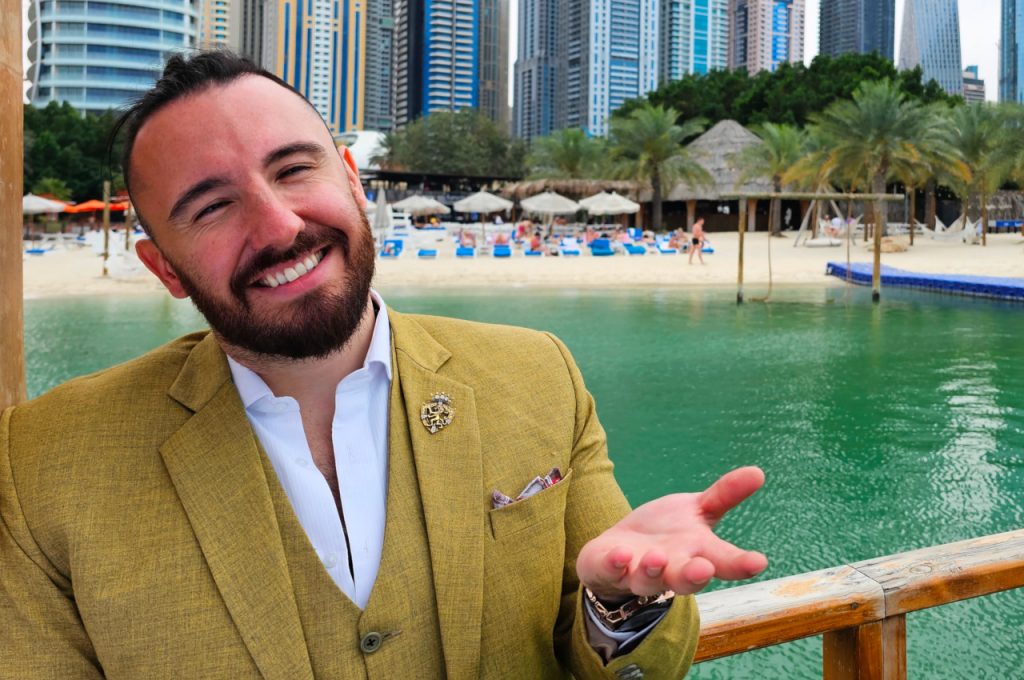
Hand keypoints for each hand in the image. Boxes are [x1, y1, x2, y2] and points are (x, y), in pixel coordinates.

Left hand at [577, 466, 767, 600]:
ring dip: (653, 569)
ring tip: (657, 557)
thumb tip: (758, 471)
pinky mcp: (609, 569)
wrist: (617, 551)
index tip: (758, 562)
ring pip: (648, 579)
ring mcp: (639, 573)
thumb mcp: (695, 510)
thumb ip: (724, 495)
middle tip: (702, 569)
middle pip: (686, 580)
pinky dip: (615, 564)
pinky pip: (611, 570)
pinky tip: (619, 554)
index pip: (723, 562)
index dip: (741, 564)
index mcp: (697, 554)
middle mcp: (671, 570)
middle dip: (693, 576)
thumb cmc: (665, 532)